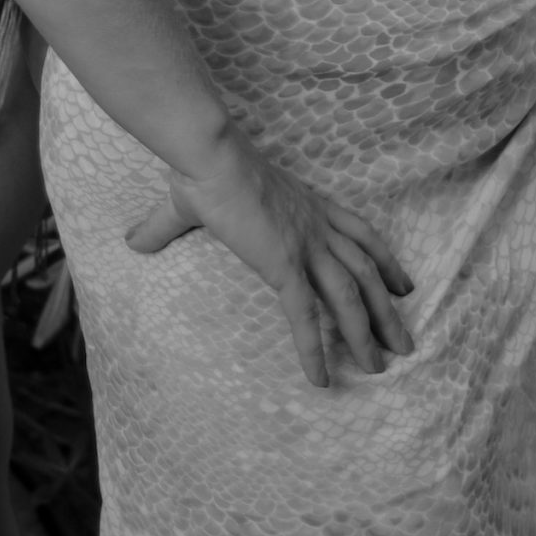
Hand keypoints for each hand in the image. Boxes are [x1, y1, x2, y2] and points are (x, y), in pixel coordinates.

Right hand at [126, 123, 415, 388]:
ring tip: (379, 367)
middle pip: (366, 270)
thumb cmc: (204, 167)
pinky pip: (306, 317)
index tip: (403, 284)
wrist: (208, 155)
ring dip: (368, 334)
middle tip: (405, 340)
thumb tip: (131, 240)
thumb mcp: (192, 199)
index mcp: (307, 205)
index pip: (360, 233)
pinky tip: (320, 379)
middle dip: (388, 308)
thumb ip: (166, 225)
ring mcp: (304, 246)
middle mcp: (316, 226)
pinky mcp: (284, 265)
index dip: (385, 260)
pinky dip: (315, 350)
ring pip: (349, 298)